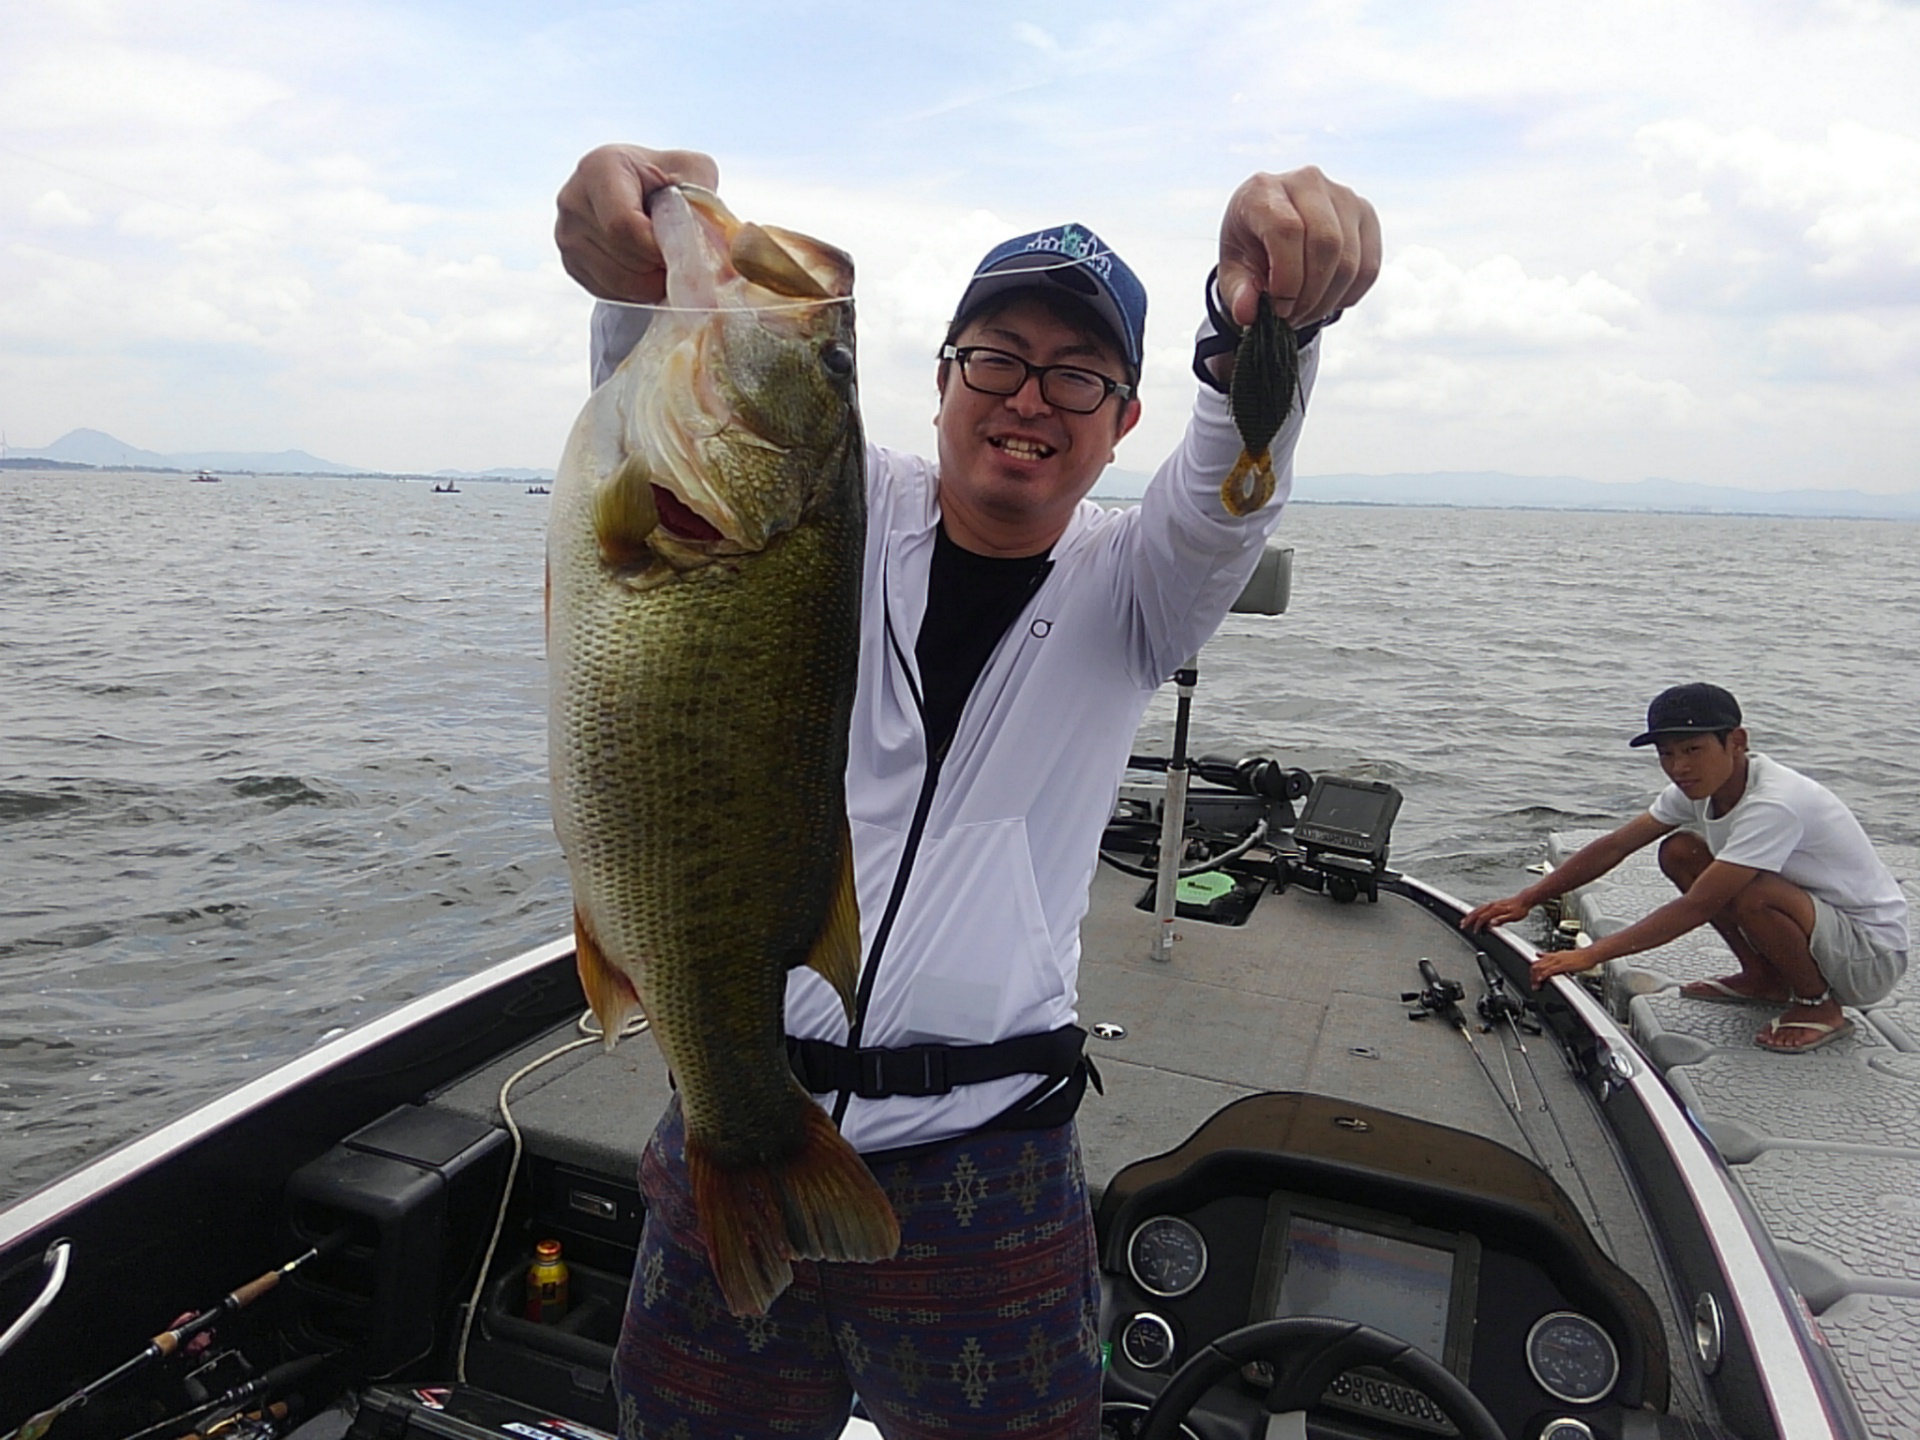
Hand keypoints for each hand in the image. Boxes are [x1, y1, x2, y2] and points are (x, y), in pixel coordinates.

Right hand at [555, 144, 721, 302]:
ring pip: (615, 280)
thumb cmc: (669, 179)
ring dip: (651, 283)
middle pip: (621, 257)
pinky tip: (648, 272)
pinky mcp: (570, 263)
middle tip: (680, 261)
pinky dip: (636, 292)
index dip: (658, 249)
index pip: (623, 226)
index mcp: (599, 167)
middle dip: (658, 268)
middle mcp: (572, 199)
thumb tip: (726, 243)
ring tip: (666, 265)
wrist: (639, 188)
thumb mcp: (693, 171)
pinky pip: (608, 292)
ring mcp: (565, 234)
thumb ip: (704, 197)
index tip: (681, 252)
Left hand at [1218, 167, 1379, 328]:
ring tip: (1304, 313)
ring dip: (1327, 301)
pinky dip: (1348, 296)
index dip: (1287, 278)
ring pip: (1350, 260)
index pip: (1287, 230)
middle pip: (1326, 244)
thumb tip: (1247, 314)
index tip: (1278, 308)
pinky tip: (1325, 301)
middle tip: (1292, 317)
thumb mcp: (1232, 272)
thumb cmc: (1250, 249)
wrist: (1271, 231)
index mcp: (1264, 189)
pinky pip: (1369, 268)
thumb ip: (1237, 293)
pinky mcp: (1365, 214)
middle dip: (1310, 295)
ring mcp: (1343, 195)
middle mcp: (1307, 181)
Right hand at [1459, 895, 1533, 933]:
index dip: (1478, 925)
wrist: (1524, 899)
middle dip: (1468, 919)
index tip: (1475, 931)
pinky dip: (1474, 911)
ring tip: (1464, 920)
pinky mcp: (1493, 904)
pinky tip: (1473, 914)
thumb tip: (1492, 923)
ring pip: (1477, 909)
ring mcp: (1492, 904)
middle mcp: (1492, 905)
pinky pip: (1480, 908)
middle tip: (1462, 925)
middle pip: (1477, 912)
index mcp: (1496, 909)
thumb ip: (1502, 920)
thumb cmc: (1520, 909)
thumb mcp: (1514, 916)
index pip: (1483, 917)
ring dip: (1470, 915)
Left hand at [1529, 947, 1598, 988]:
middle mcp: (1554, 957)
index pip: (1538, 961)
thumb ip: (1557, 959)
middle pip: (1537, 965)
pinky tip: (1541, 980)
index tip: (1533, 978)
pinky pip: (1550, 970)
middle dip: (1532, 975)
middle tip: (1533, 984)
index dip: (1533, 970)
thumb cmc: (1581, 957)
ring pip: (1541, 967)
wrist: (1590, 955)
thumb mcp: (1565, 957)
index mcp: (1554, 955)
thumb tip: (1550, 962)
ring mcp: (1558, 960)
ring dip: (1536, 977)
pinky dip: (1544, 975)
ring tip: (1535, 985)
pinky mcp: (1563, 965)